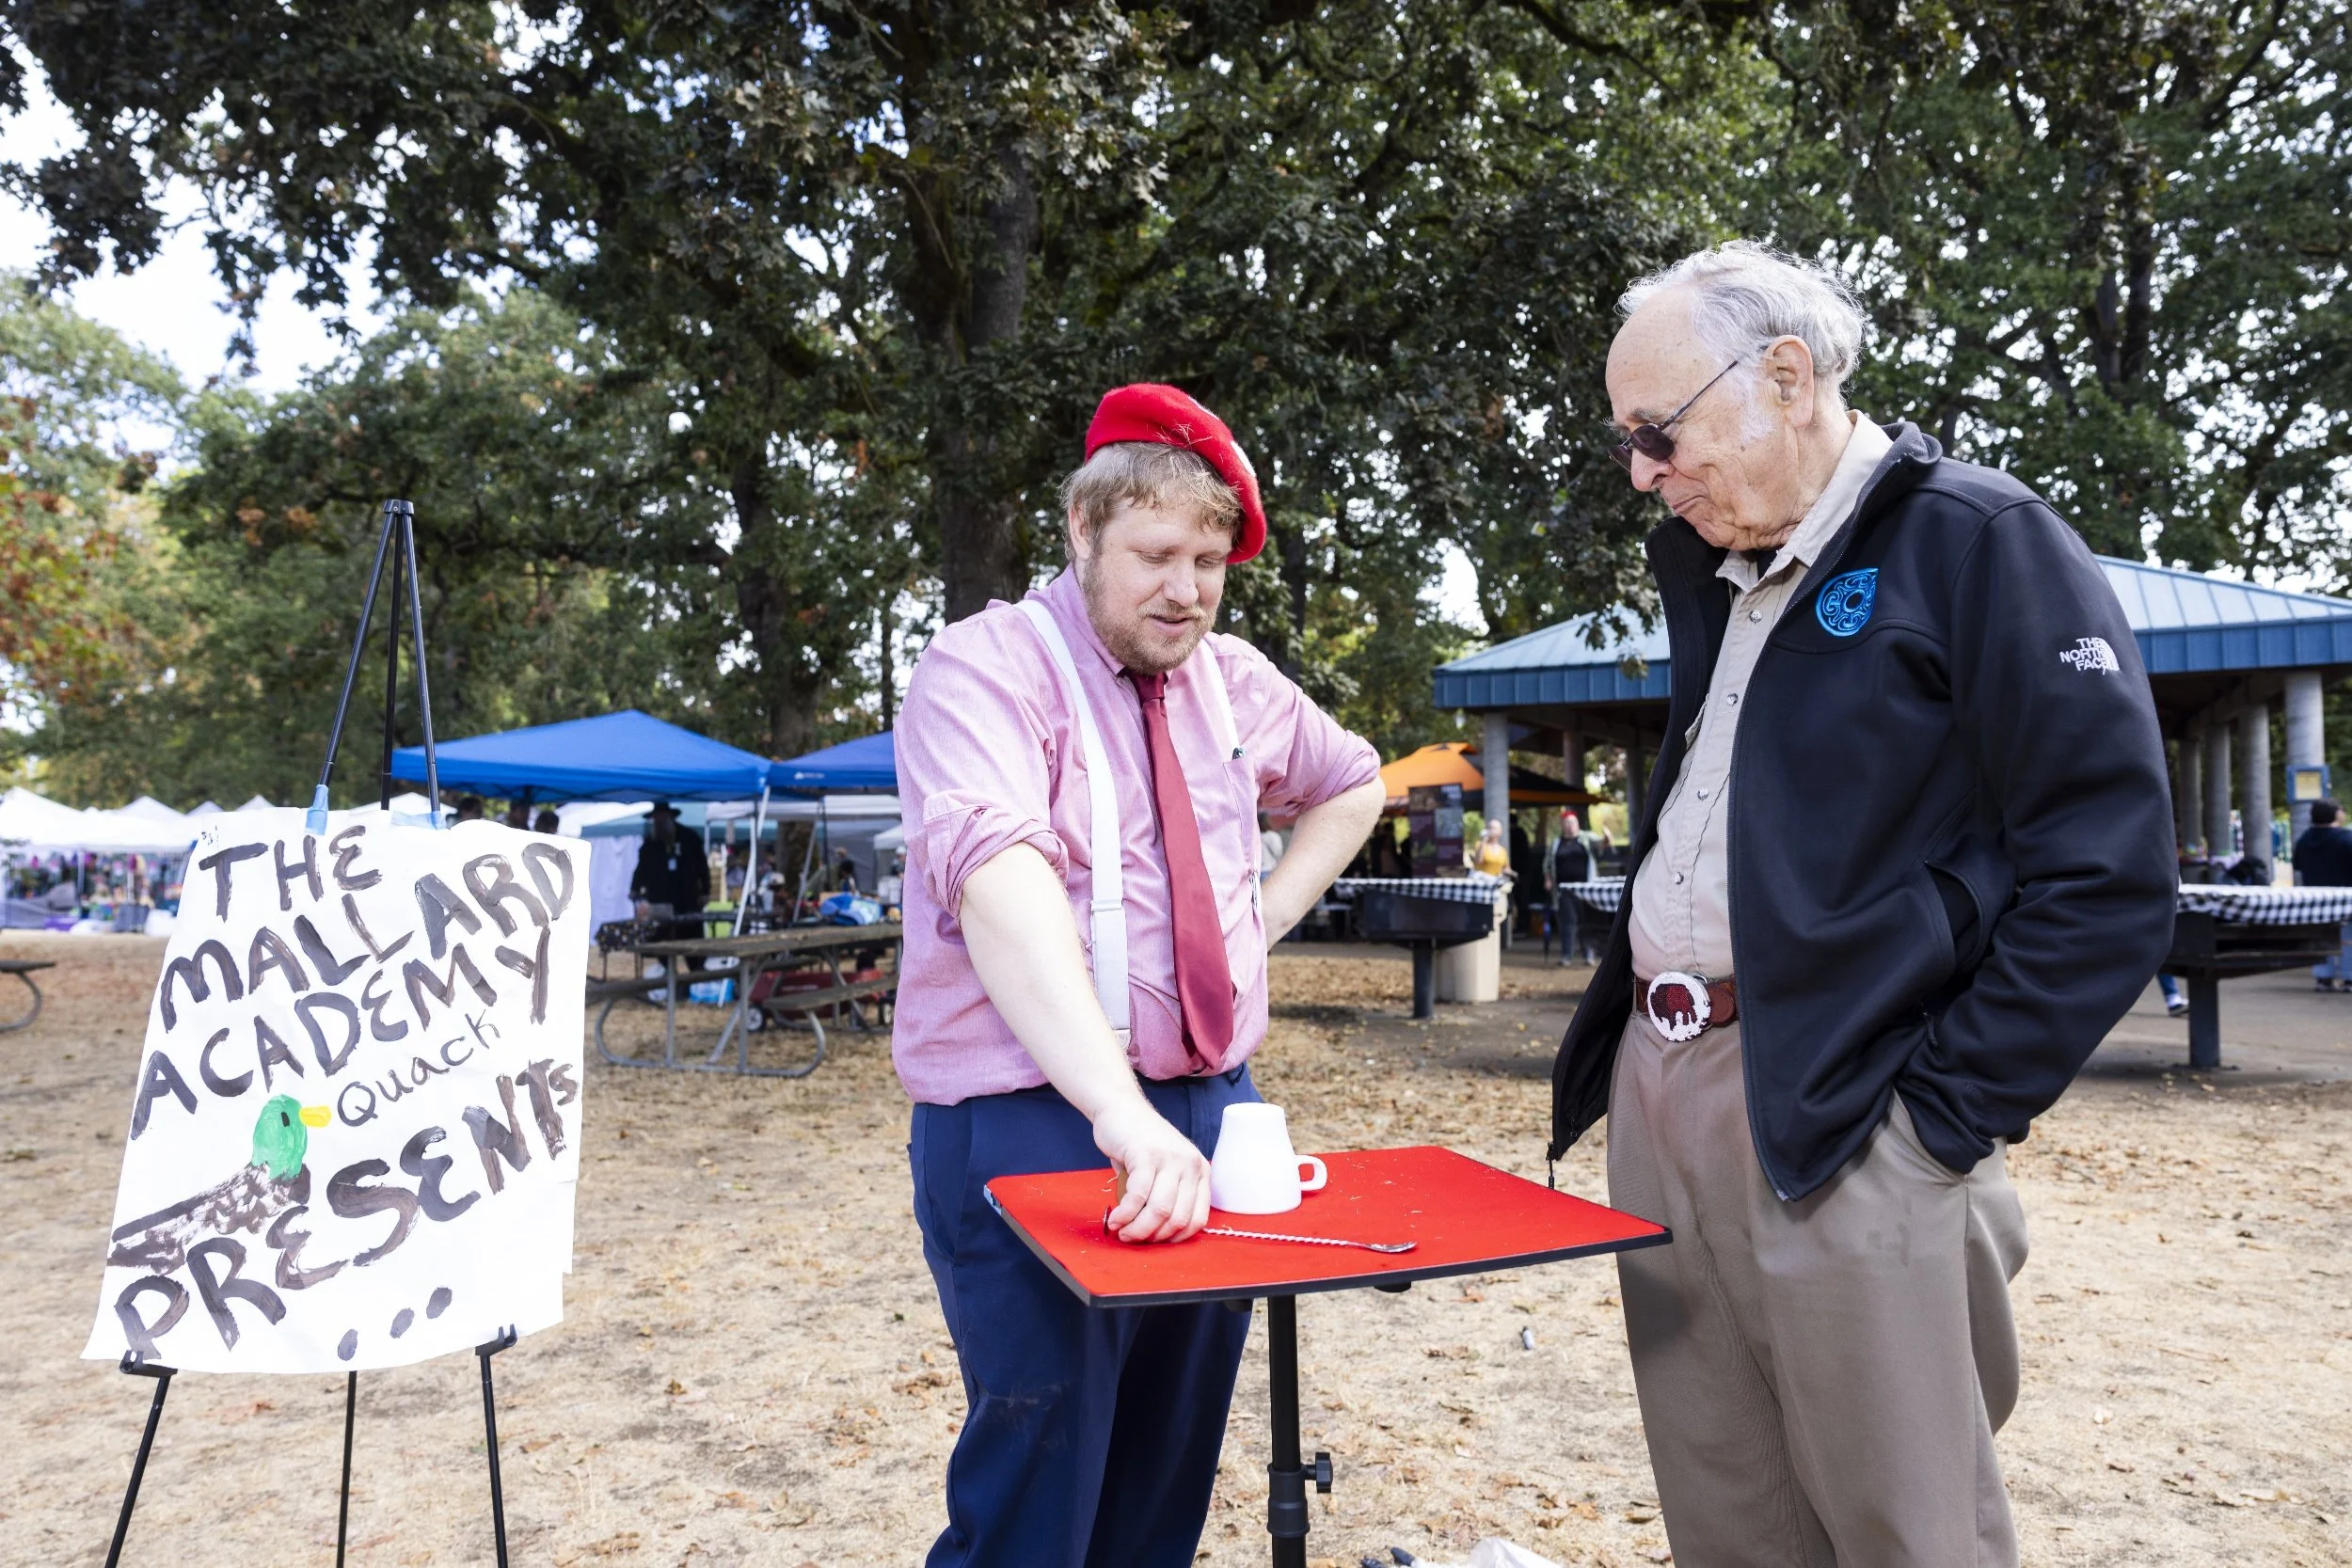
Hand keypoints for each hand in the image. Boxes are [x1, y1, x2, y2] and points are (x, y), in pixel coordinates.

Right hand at [1093, 1098, 1211, 1243]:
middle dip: (1152, 1237)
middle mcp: (1191, 1165)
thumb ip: (1166, 1196)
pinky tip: (1115, 1219)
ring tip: (1121, 1231)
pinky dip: (1125, 1214)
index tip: (1154, 1241)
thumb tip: (1153, 1234)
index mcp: (1200, 1171)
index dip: (1175, 1239)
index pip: (1198, 1219)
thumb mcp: (1165, 1170)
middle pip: (1178, 1218)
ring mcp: (1170, 1158)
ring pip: (1159, 1210)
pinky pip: (1138, 1196)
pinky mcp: (1146, 1155)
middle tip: (1132, 1238)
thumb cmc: (1140, 1144)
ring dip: (1137, 1229)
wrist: (1120, 1108)